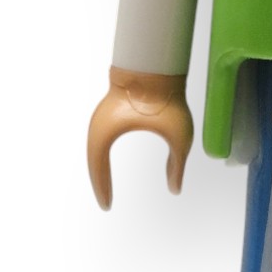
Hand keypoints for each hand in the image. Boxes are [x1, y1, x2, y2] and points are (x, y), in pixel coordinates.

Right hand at [87, 68, 192, 207]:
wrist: (157, 65)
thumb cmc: (167, 99)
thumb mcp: (179, 137)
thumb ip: (177, 165)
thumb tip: (175, 189)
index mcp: (106, 131)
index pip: (97, 166)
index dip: (101, 188)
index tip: (107, 206)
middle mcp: (98, 124)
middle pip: (92, 159)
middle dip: (98, 180)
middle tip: (105, 201)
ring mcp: (104, 115)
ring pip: (95, 147)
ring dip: (99, 166)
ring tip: (105, 185)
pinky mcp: (111, 109)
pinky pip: (103, 136)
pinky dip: (104, 151)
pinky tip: (109, 159)